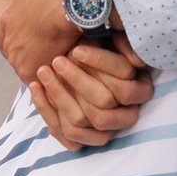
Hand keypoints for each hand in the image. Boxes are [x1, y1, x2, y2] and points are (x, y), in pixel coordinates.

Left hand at [0, 0, 82, 83]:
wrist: (69, 2)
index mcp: (7, 20)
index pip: (5, 36)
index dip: (20, 39)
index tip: (33, 42)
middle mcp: (9, 41)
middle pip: (17, 56)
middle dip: (31, 57)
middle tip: (50, 57)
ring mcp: (19, 58)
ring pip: (28, 70)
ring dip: (43, 69)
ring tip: (62, 69)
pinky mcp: (34, 71)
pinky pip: (41, 82)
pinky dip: (52, 80)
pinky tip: (66, 76)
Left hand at [27, 38, 153, 149]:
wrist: (75, 59)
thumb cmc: (98, 45)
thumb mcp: (112, 37)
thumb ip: (123, 43)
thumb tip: (135, 60)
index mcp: (140, 89)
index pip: (124, 84)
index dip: (100, 65)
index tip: (77, 50)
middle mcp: (127, 114)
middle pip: (103, 103)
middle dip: (77, 80)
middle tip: (57, 60)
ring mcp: (104, 130)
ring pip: (81, 121)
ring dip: (58, 94)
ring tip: (42, 70)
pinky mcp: (82, 139)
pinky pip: (65, 135)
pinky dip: (46, 110)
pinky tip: (35, 86)